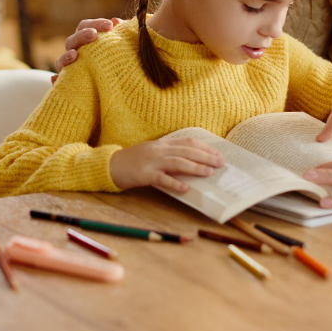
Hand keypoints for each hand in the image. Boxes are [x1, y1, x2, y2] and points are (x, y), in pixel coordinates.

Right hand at [51, 17, 121, 81]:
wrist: (111, 87)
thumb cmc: (114, 61)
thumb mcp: (117, 48)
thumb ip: (117, 34)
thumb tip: (116, 21)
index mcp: (85, 40)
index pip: (85, 26)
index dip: (95, 24)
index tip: (110, 25)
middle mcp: (75, 52)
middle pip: (72, 40)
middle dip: (81, 36)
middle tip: (93, 35)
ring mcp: (69, 67)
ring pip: (61, 60)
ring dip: (66, 56)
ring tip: (74, 55)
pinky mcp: (68, 83)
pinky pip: (57, 81)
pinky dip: (56, 79)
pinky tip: (55, 78)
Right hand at [109, 136, 224, 192]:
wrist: (111, 165)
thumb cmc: (134, 161)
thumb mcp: (153, 153)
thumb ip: (170, 155)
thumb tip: (192, 162)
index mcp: (162, 144)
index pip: (188, 142)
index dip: (205, 147)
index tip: (218, 153)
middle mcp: (159, 150)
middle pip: (186, 151)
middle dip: (205, 156)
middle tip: (220, 163)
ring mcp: (151, 162)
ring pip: (177, 162)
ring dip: (195, 167)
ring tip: (208, 173)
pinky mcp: (144, 174)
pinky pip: (161, 179)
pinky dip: (174, 183)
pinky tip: (185, 188)